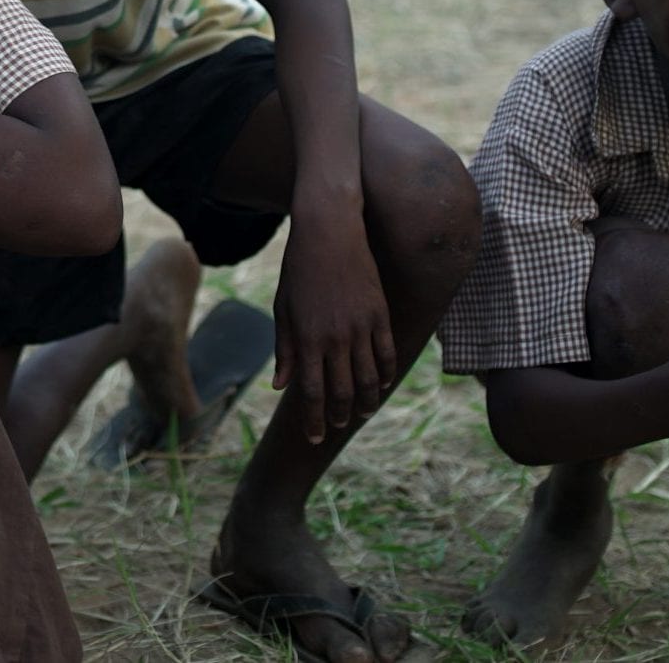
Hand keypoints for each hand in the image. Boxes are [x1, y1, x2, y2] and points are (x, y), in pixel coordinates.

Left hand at [272, 215, 398, 443]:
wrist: (329, 231)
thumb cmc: (299, 269)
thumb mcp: (283, 308)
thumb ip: (284, 348)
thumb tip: (281, 385)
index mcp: (307, 339)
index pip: (312, 393)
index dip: (314, 420)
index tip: (314, 437)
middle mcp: (335, 338)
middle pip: (342, 393)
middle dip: (339, 416)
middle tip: (337, 427)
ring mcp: (361, 327)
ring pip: (368, 379)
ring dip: (365, 402)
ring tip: (361, 413)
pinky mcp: (380, 314)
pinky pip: (387, 354)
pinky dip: (384, 374)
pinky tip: (379, 384)